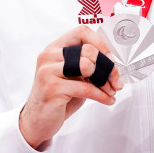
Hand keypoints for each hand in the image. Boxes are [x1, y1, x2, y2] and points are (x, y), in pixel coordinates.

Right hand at [19, 25, 122, 148]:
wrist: (38, 120)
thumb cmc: (58, 97)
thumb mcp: (73, 76)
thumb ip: (87, 64)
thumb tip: (113, 63)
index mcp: (55, 48)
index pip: (82, 32)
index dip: (101, 43)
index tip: (111, 59)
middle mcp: (49, 56)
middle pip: (88, 50)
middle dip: (108, 67)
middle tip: (115, 80)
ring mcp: (48, 71)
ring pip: (87, 65)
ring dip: (104, 81)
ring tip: (110, 90)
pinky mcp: (52, 88)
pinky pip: (85, 88)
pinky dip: (101, 95)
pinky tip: (107, 100)